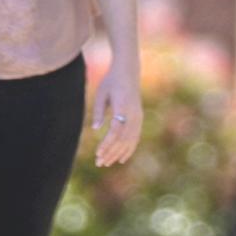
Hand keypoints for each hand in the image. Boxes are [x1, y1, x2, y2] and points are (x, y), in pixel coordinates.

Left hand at [92, 54, 143, 168]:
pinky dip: (129, 149)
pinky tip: (121, 159)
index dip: (107, 143)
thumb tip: (95, 129)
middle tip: (99, 163)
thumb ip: (98, 111)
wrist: (128, 72)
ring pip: (130, 140)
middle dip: (111, 152)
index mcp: (123, 106)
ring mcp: (138, 117)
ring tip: (106, 163)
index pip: (116, 130)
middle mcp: (134, 113)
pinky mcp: (139, 119)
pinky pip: (135, 138)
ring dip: (118, 153)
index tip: (98, 153)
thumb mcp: (101, 94)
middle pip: (123, 138)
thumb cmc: (111, 81)